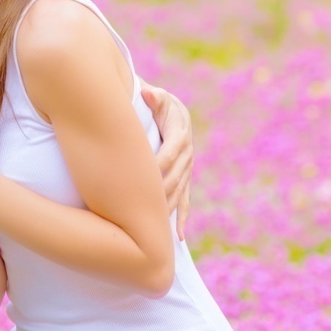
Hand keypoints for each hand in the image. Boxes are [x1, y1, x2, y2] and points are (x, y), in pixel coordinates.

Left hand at [141, 81, 192, 240]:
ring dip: (168, 209)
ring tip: (157, 230)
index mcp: (180, 135)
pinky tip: (178, 237)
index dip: (158, 165)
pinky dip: (181, 218)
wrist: (172, 112)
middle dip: (160, 193)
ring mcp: (186, 170)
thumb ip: (155, 97)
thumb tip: (148, 93)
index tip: (143, 179)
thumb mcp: (158, 97)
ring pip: (178, 193)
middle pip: (174, 177)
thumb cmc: (158, 103)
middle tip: (144, 210)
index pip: (170, 152)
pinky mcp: (184, 179)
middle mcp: (186, 155)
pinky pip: (184, 201)